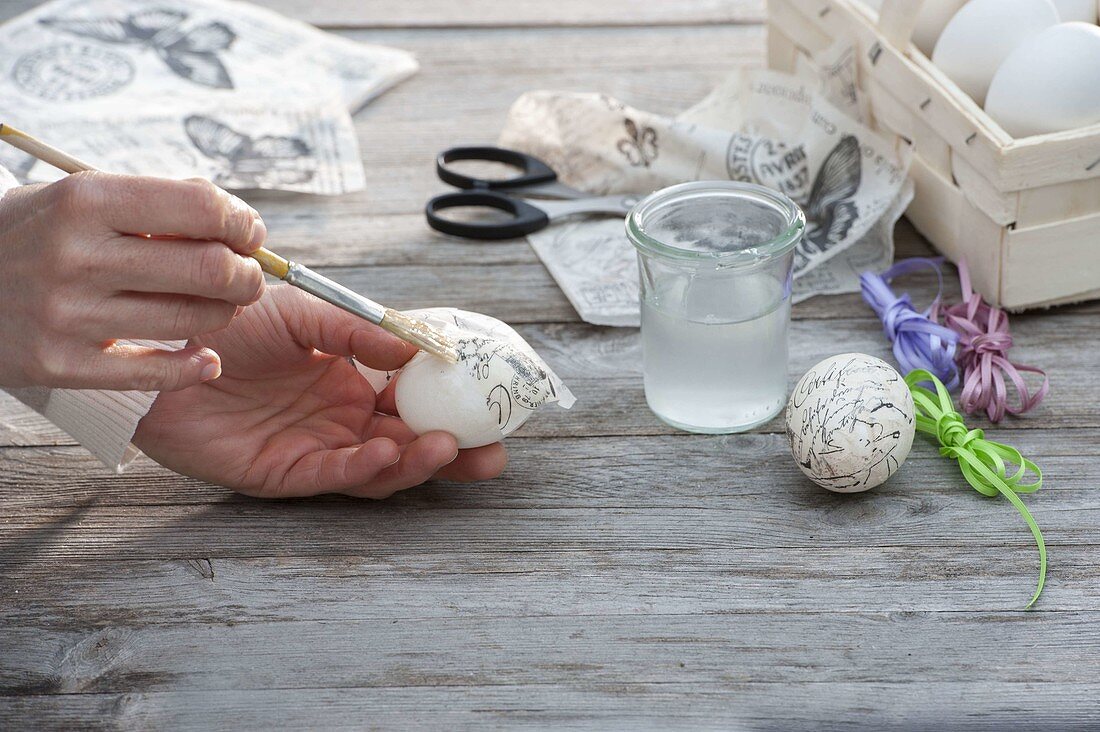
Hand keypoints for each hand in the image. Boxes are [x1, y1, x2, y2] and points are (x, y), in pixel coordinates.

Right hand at [0, 172, 265, 390]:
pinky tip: (205, 358)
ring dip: (224, 315)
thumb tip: (233, 217)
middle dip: (247, 276)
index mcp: (84, 201)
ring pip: (192, 321)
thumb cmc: (32, 234)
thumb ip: (153, 204)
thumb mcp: (78, 197)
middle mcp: (76, 256)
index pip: (200, 207)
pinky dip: (194, 367)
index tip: (251, 234)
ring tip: (218, 307)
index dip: (243, 223)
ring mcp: (66, 315)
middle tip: (247, 277)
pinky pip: (155, 373)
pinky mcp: (59, 365)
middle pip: (209, 269)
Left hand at [133, 285, 507, 498]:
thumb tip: (417, 348)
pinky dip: (361, 469)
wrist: (160, 345)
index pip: (414, 401)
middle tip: (494, 454)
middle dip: (453, 453)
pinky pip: (331, 477)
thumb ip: (358, 331)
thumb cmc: (229, 323)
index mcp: (350, 380)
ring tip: (446, 448)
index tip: (491, 405)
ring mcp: (314, 447)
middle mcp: (339, 418)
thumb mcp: (304, 313)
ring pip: (378, 468)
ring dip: (415, 463)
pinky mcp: (281, 474)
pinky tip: (386, 452)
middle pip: (408, 444)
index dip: (452, 406)